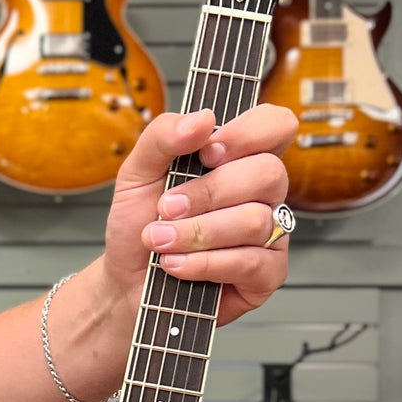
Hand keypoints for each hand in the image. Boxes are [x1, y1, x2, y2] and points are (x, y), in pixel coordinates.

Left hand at [103, 105, 297, 324]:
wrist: (126, 282)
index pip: (275, 125)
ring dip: (197, 232)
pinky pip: (249, 262)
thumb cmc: (140, 225)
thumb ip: (163, 136)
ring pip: (255, 220)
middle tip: (167, 209)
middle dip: (208, 193)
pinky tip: (176, 265)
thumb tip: (203, 119)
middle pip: (268, 173)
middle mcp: (262, 193)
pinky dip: (204, 263)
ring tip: (161, 242)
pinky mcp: (267, 274)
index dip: (248, 133)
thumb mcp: (136, 173)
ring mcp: (271, 234)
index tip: (207, 152)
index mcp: (238, 159)